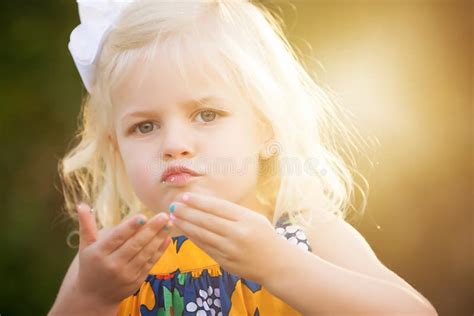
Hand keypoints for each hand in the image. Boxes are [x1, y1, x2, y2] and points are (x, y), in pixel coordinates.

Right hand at [74, 202, 171, 304]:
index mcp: (99, 254)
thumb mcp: (85, 246)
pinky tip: (167, 239)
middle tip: (164, 216)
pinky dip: (160, 251)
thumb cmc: (90, 265)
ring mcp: (126, 274)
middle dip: (151, 229)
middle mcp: (113, 265)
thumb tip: (82, 205)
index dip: (130, 227)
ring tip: (168, 224)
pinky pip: (150, 263)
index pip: (117, 238)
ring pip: (145, 253)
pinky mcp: (137, 281)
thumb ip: (86, 225)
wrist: (94, 296)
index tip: (143, 216)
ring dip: (159, 238)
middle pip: (135, 245)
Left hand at [169, 192, 283, 283]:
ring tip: (174, 217)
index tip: (184, 197)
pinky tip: (185, 231)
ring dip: (186, 225)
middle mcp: (237, 234)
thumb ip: (232, 213)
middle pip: (206, 221)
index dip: (198, 202)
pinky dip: (194, 238)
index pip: (217, 207)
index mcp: (245, 219)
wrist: (276, 264)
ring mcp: (230, 249)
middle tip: (173, 206)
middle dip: (187, 212)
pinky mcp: (225, 261)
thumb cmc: (264, 236)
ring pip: (203, 235)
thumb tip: (205, 205)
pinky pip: (205, 247)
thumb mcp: (254, 218)